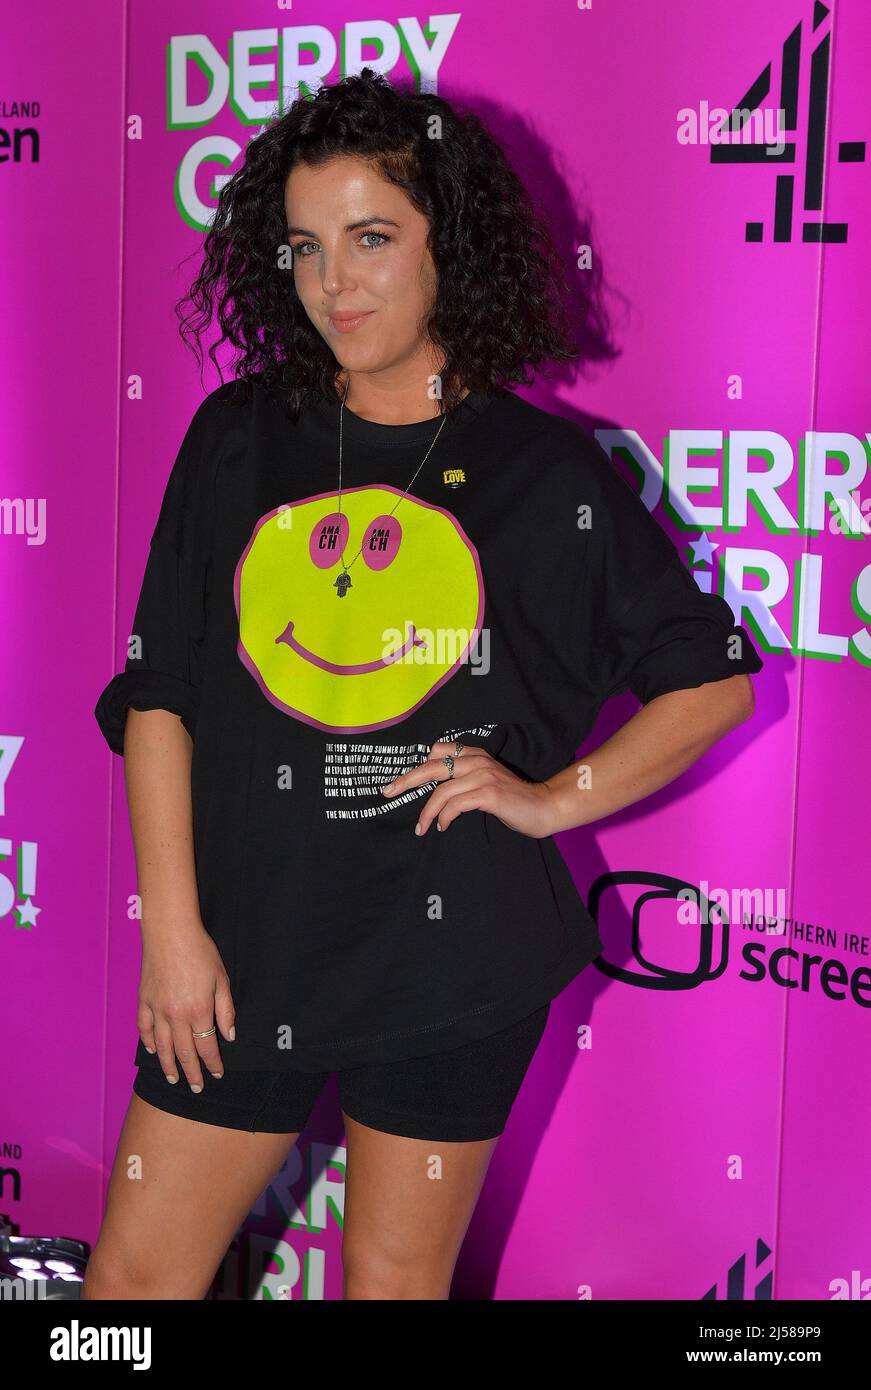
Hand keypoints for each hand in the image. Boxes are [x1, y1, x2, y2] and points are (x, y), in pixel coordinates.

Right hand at [138, 924, 235, 1089]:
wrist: (170, 933)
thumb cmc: (200, 952)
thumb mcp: (221, 980)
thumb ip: (225, 1010)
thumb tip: (229, 1036)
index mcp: (199, 1010)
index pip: (207, 1046)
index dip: (212, 1063)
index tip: (217, 1074)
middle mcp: (176, 1015)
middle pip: (184, 1052)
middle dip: (192, 1072)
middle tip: (195, 1087)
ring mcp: (157, 1009)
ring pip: (163, 1046)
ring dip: (168, 1065)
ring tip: (174, 1078)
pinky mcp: (144, 1001)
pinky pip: (145, 1028)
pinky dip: (149, 1042)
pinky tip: (153, 1050)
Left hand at [380, 740, 556, 838]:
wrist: (544, 807)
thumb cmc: (513, 800)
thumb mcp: (486, 782)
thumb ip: (464, 780)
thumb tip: (436, 793)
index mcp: (475, 755)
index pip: (438, 751)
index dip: (418, 766)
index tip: (400, 783)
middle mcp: (477, 761)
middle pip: (432, 766)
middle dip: (406, 780)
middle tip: (388, 792)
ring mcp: (483, 776)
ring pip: (441, 791)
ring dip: (426, 812)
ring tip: (421, 828)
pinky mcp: (489, 794)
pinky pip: (455, 804)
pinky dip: (444, 817)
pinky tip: (443, 826)